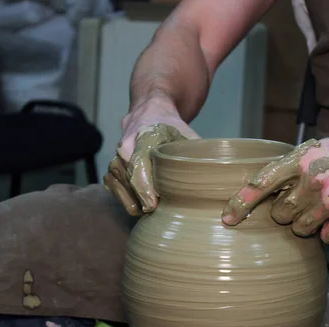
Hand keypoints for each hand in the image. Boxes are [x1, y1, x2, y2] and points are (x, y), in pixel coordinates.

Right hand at [103, 97, 199, 215]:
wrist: (150, 112)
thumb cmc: (173, 128)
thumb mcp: (188, 135)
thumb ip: (198, 155)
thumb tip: (216, 178)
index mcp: (146, 135)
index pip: (139, 163)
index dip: (144, 187)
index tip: (152, 205)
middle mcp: (126, 145)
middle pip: (128, 178)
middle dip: (140, 199)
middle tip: (156, 213)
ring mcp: (116, 156)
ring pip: (118, 185)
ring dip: (132, 201)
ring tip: (150, 211)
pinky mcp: (112, 166)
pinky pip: (113, 186)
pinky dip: (124, 198)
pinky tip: (138, 205)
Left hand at [221, 129, 328, 243]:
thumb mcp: (319, 148)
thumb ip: (294, 167)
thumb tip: (271, 189)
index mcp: (300, 158)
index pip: (260, 183)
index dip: (240, 203)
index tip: (227, 219)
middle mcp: (311, 179)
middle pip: (280, 214)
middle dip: (289, 213)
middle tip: (309, 201)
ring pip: (301, 229)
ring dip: (310, 224)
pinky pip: (326, 237)